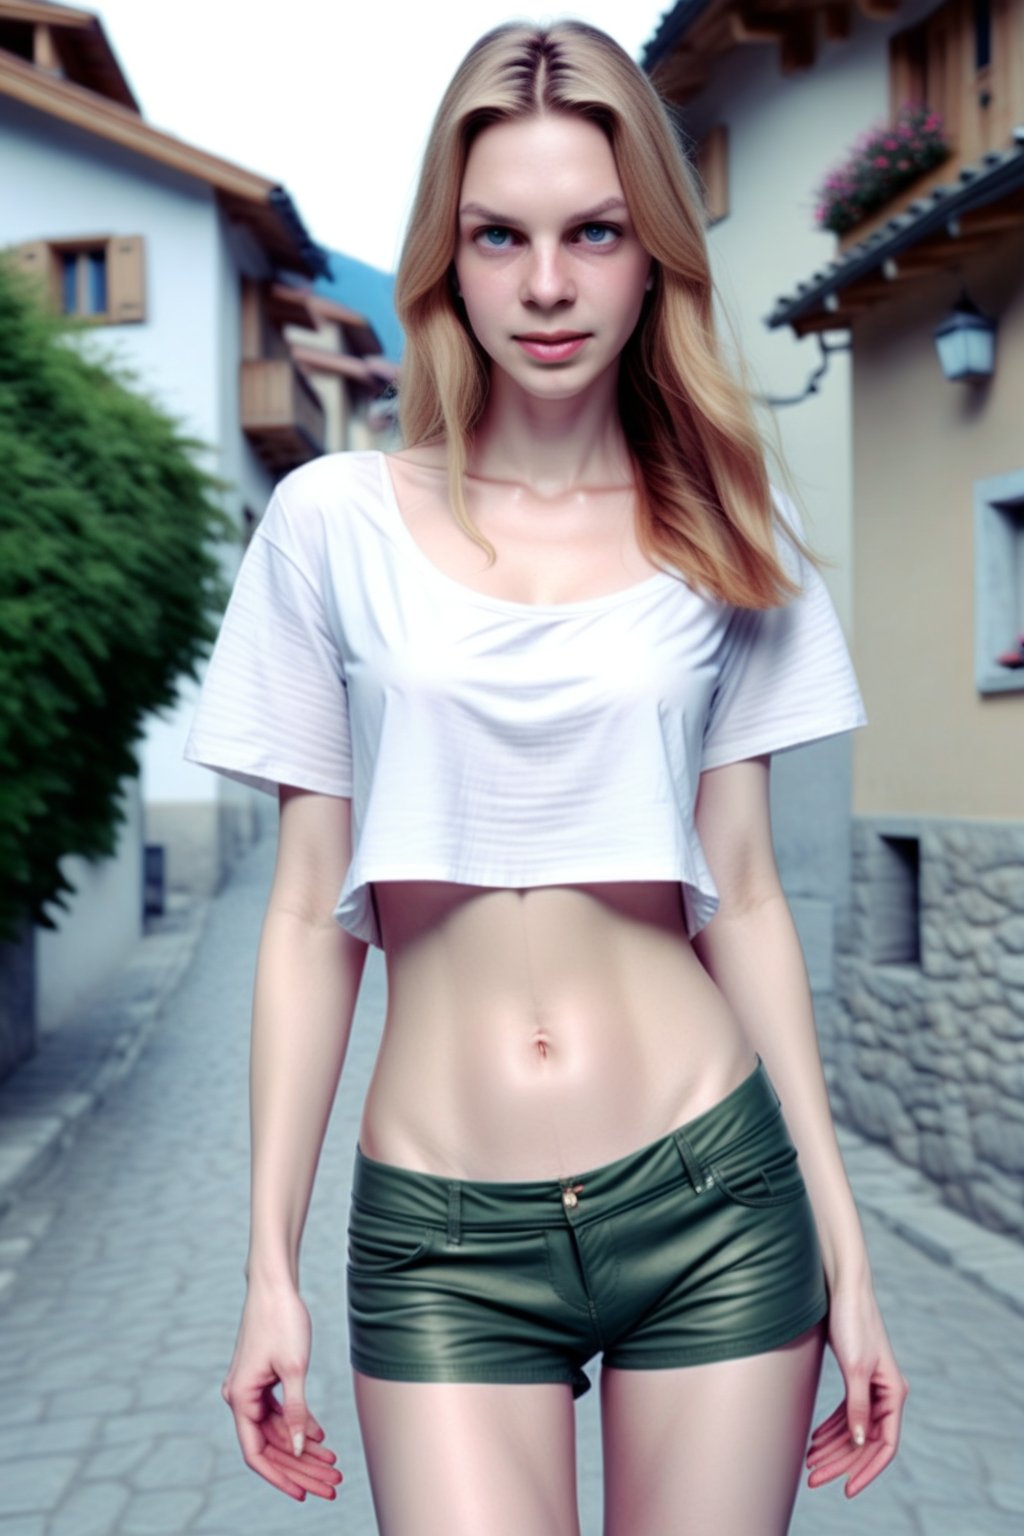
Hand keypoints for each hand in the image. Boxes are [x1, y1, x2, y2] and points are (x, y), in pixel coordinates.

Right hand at [221, 1282, 342, 1501]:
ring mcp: (251, 1388)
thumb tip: (299, 1449)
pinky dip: (300, 1424)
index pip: (256, 1453)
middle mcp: (241, 1397)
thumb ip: (296, 1412)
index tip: (303, 1494)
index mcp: (240, 1398)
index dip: (280, 1477)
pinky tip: (322, 1437)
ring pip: (278, 1429)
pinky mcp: (263, 1378)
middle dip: (300, 1467)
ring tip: (333, 1464)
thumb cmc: (282, 1320)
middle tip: (331, 1483)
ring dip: (303, 1448)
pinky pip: (280, 1411)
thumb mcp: (295, 1369)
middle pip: (270, 1444)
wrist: (275, 1284)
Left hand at [805, 1277, 908, 1497]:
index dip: (867, 1470)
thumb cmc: (853, 1322)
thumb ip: (858, 1406)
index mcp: (893, 1393)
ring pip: (854, 1428)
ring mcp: (870, 1385)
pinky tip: (814, 1440)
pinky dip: (830, 1428)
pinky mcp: (855, 1377)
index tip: (847, 1489)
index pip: (885, 1445)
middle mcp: (885, 1393)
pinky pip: (846, 1413)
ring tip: (808, 1463)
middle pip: (865, 1440)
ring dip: (832, 1447)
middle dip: (841, 1462)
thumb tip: (861, 1441)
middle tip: (814, 1479)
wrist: (843, 1288)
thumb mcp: (855, 1368)